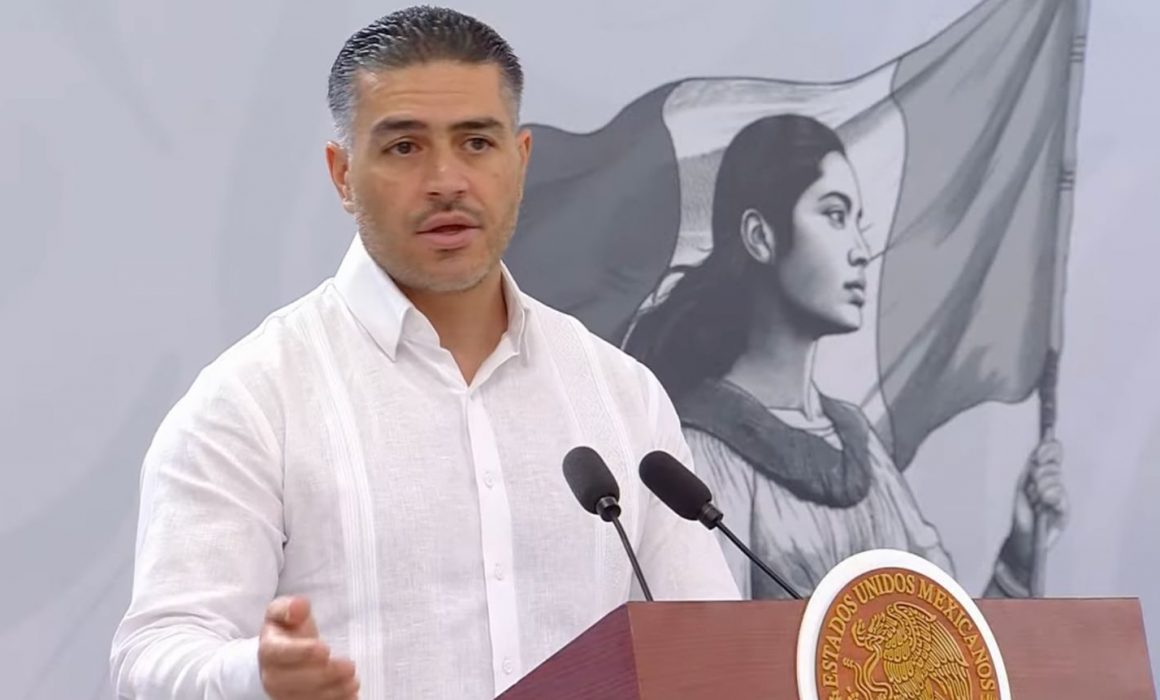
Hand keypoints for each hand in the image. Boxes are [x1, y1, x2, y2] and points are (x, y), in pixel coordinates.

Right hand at [259, 596, 358, 699]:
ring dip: (331, 693)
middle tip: (349, 667)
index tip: (325, 649)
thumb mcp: (284, 612)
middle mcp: (272, 676)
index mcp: (269, 649)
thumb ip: (289, 607)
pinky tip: (351, 696)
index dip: (301, 652)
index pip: (279, 653)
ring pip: (304, 699)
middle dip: (323, 675)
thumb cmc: (287, 630)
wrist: (282, 655)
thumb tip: (299, 606)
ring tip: (353, 682)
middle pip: (293, 681)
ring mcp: (283, 694)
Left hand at [1002, 438, 1068, 574]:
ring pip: (1055, 478)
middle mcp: (1055, 483)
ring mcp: (1061, 496)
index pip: (1054, 453)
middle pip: (1053, 465)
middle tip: (1032, 487)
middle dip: (1040, 473)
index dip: (1049, 448)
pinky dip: (1050, 496)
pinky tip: (1045, 505)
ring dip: (1041, 487)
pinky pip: (1060, 494)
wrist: (1023, 537)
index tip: (1039, 451)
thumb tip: (1038, 456)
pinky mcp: (1065, 509)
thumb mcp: (1022, 486)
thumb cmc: (1021, 512)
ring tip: (1036, 500)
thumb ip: (1032, 470)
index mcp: (1045, 475)